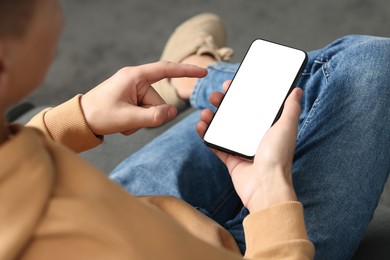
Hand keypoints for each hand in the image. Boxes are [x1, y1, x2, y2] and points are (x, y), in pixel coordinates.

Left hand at [81, 61, 206, 135]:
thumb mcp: (128, 119)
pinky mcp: (131, 98)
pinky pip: (144, 111)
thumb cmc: (99, 115)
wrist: (80, 120)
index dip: (186, 70)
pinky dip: (136, 121)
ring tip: (123, 122)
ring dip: (141, 120)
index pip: (166, 70)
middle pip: (158, 101)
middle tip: (129, 121)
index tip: (203, 72)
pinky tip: (122, 122)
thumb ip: (153, 117)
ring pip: (152, 109)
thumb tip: (173, 112)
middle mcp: (135, 80)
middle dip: (148, 115)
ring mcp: (133, 89)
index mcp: (134, 77)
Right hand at [197, 81, 302, 212]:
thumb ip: (291, 108)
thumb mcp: (287, 127)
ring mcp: (241, 149)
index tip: (230, 85)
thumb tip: (297, 91)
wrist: (266, 187)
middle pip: (234, 116)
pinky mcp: (231, 161)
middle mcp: (254, 137)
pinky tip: (201, 126)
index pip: (251, 106)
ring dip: (212, 118)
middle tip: (214, 96)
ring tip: (205, 112)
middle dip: (223, 104)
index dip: (240, 94)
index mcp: (267, 128)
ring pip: (222, 129)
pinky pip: (216, 145)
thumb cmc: (278, 157)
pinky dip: (206, 136)